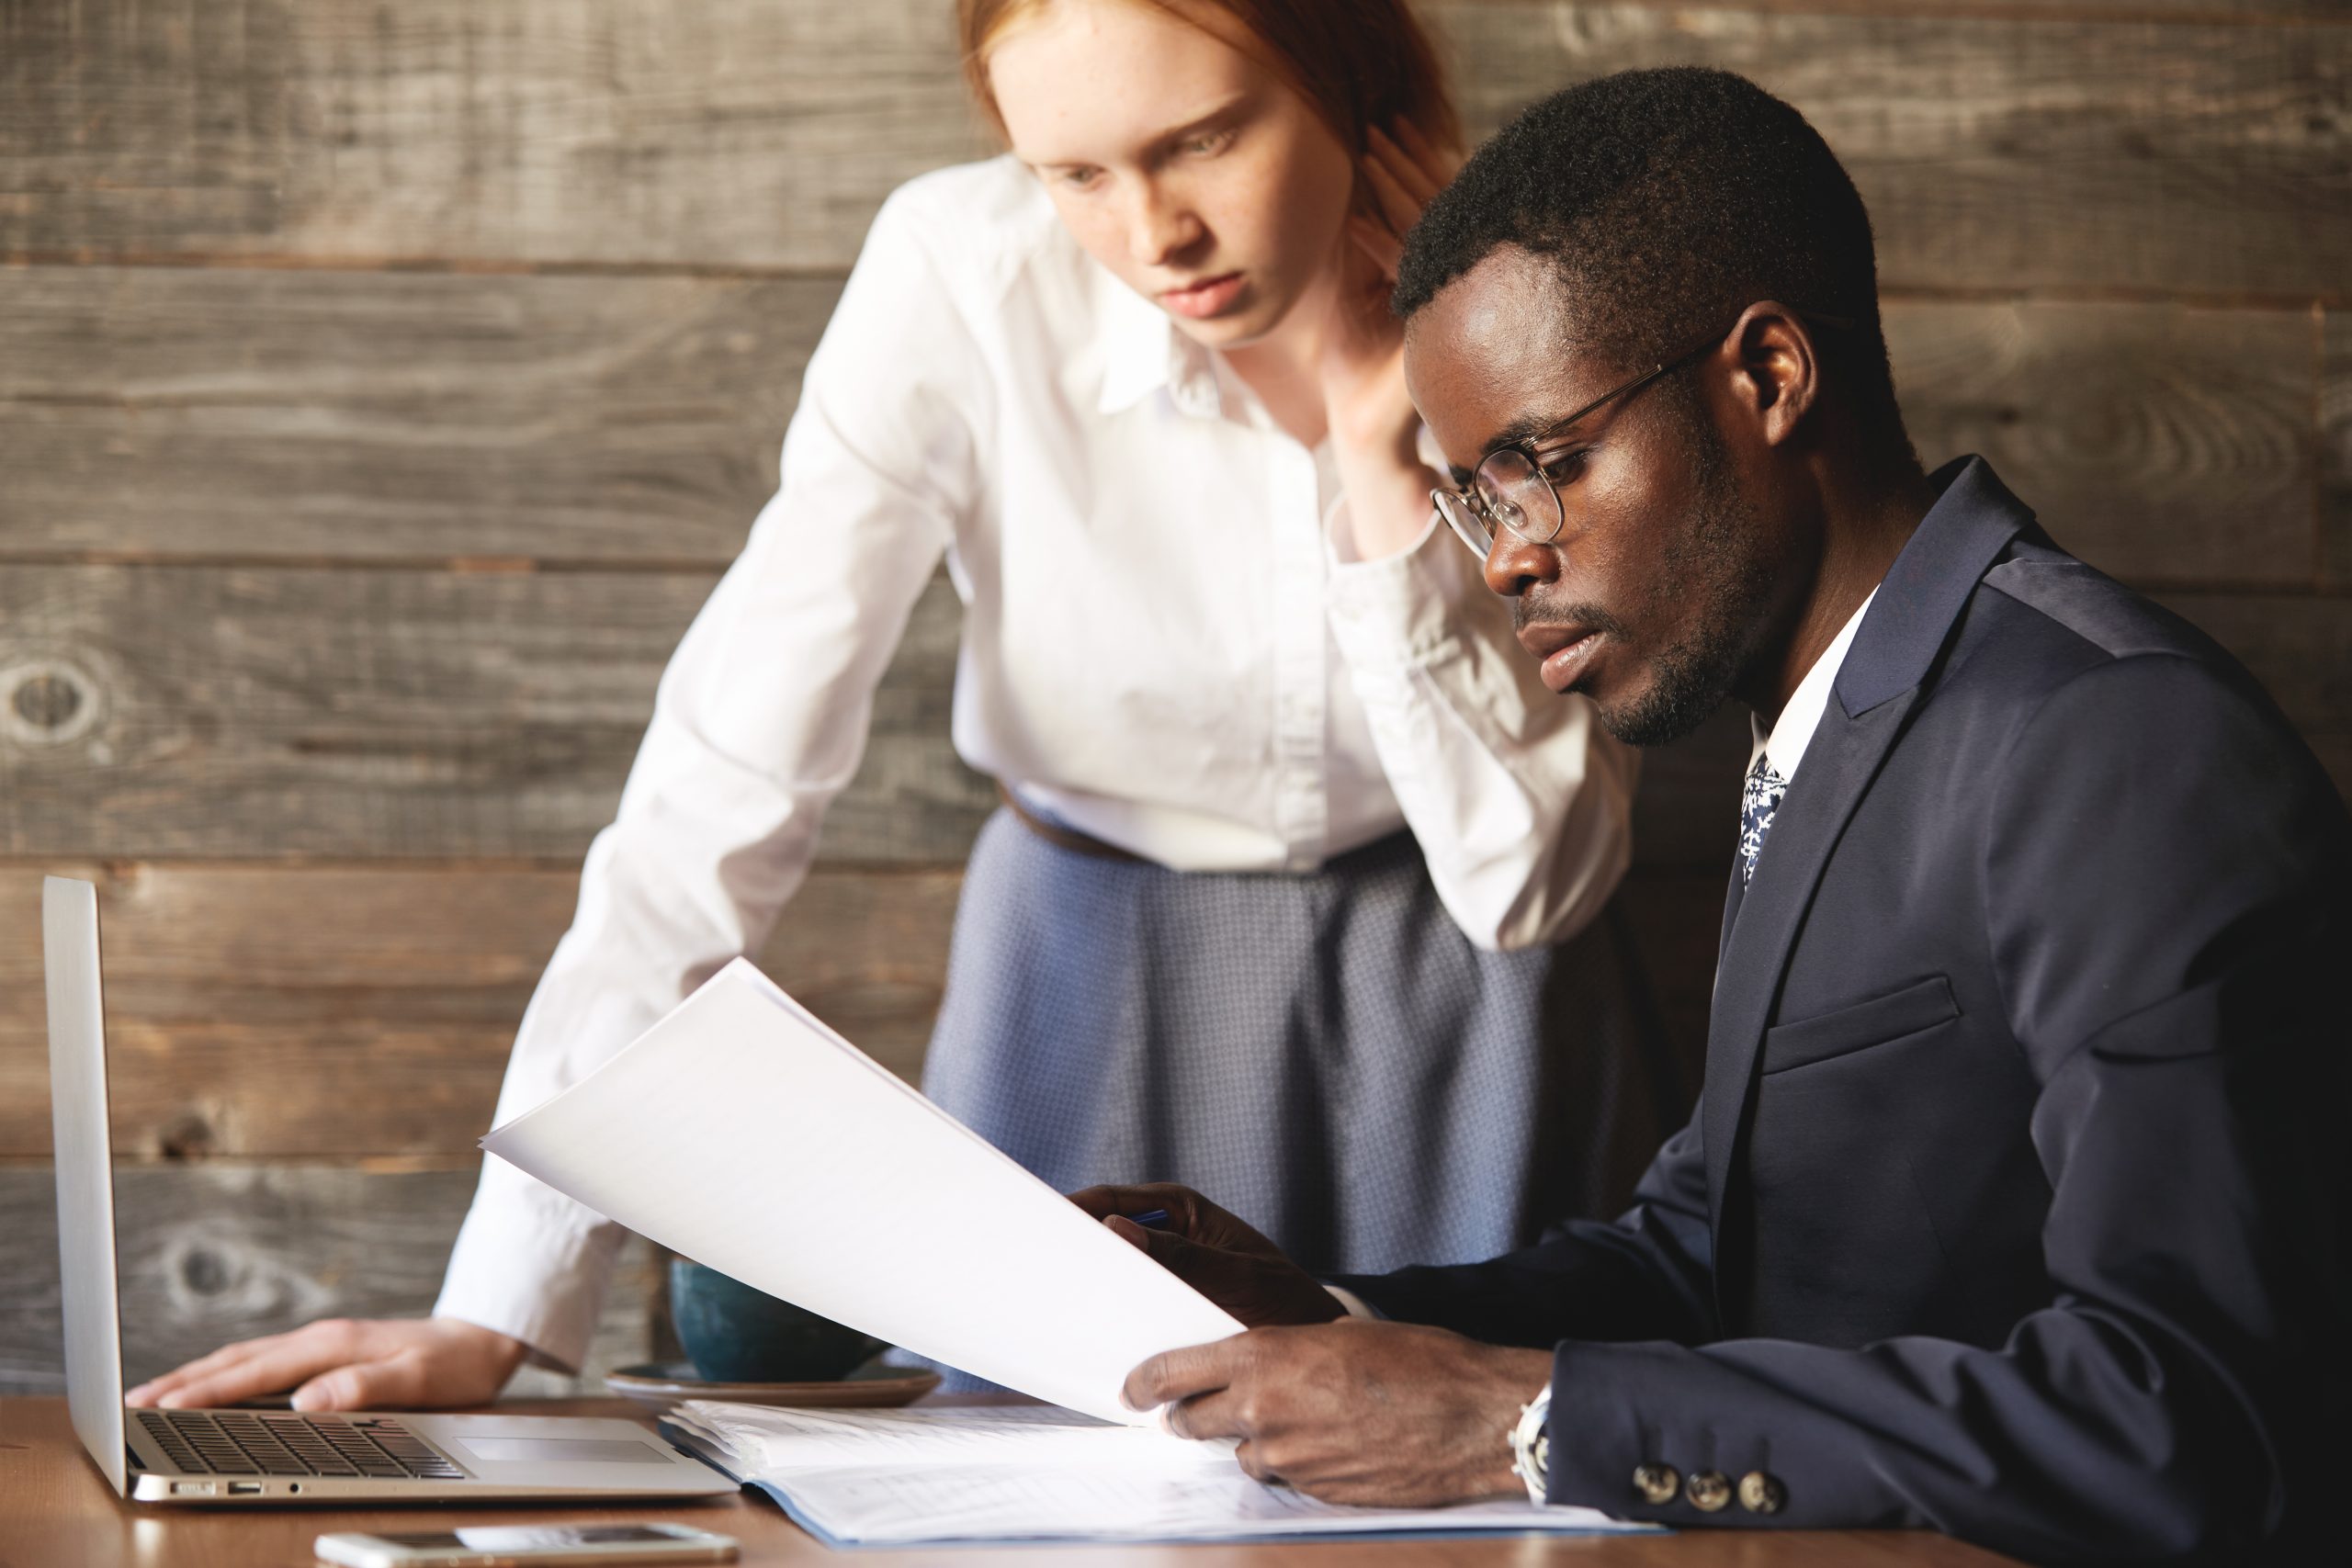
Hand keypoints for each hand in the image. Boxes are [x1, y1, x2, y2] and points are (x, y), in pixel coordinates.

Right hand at [125, 1317, 528, 1412]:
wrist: (483, 1337)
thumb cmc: (456, 1364)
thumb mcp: (420, 1379)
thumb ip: (367, 1387)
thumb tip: (308, 1401)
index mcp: (334, 1345)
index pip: (256, 1372)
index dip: (207, 1392)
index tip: (163, 1407)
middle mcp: (321, 1338)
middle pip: (238, 1360)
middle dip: (184, 1381)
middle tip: (135, 1403)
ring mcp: (321, 1342)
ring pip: (246, 1358)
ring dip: (199, 1376)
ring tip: (155, 1396)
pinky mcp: (326, 1352)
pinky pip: (263, 1362)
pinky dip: (228, 1373)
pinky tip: (213, 1386)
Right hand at [1067, 1183, 1344, 1327]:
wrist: (1309, 1336)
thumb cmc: (1282, 1297)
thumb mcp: (1235, 1276)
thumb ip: (1182, 1256)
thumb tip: (1117, 1229)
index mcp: (1181, 1208)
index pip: (1112, 1200)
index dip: (1073, 1209)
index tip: (1041, 1224)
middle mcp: (1168, 1231)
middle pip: (1105, 1233)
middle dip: (1073, 1249)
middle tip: (1037, 1268)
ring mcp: (1165, 1267)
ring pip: (1113, 1271)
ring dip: (1090, 1284)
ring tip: (1058, 1303)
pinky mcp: (1165, 1299)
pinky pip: (1127, 1301)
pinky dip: (1109, 1311)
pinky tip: (1093, 1332)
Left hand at [1124, 1319, 1551, 1506]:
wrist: (1476, 1418)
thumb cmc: (1423, 1363)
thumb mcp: (1341, 1334)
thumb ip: (1290, 1351)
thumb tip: (1269, 1363)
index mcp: (1263, 1357)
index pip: (1172, 1372)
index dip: (1145, 1382)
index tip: (1133, 1388)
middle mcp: (1264, 1411)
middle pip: (1192, 1422)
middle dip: (1189, 1417)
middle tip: (1193, 1411)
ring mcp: (1290, 1460)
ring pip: (1244, 1455)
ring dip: (1256, 1442)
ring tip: (1300, 1422)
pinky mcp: (1318, 1494)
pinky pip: (1289, 1479)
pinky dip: (1298, 1464)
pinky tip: (1334, 1446)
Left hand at [1322, 119, 1462, 559]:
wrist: (1362, 425)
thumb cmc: (1353, 360)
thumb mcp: (1352, 285)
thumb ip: (1359, 239)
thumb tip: (1350, 182)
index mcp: (1438, 267)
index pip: (1433, 201)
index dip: (1412, 163)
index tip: (1389, 126)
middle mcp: (1452, 280)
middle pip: (1435, 205)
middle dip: (1406, 163)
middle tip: (1381, 126)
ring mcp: (1446, 301)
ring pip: (1425, 230)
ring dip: (1395, 189)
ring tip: (1369, 153)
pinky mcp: (1428, 326)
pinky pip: (1407, 274)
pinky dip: (1379, 243)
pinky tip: (1355, 218)